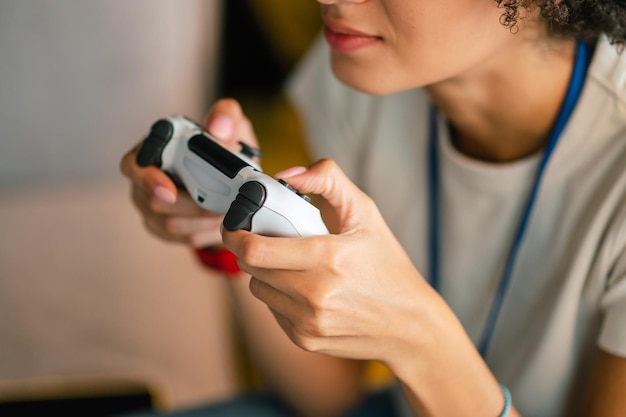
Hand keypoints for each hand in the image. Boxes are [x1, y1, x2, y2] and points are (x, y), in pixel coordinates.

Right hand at [120, 98, 259, 247]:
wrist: (237, 178)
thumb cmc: (226, 146)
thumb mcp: (232, 124)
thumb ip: (226, 117)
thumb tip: (218, 129)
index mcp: (153, 149)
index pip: (132, 165)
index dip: (148, 179)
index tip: (171, 189)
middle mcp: (145, 180)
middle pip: (154, 202)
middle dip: (191, 205)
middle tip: (219, 204)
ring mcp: (152, 207)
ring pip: (171, 224)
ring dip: (202, 220)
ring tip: (226, 211)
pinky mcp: (166, 229)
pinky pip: (184, 237)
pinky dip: (207, 231)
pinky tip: (222, 221)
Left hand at [222, 159, 445, 366]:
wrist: (409, 324)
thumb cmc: (387, 265)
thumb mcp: (365, 213)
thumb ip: (327, 179)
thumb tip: (286, 175)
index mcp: (329, 258)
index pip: (255, 249)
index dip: (235, 233)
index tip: (234, 224)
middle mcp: (315, 295)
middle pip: (251, 268)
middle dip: (249, 248)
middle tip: (260, 237)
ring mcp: (308, 322)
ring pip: (257, 289)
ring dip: (264, 272)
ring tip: (291, 263)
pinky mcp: (304, 339)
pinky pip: (271, 310)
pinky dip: (279, 295)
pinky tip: (304, 288)